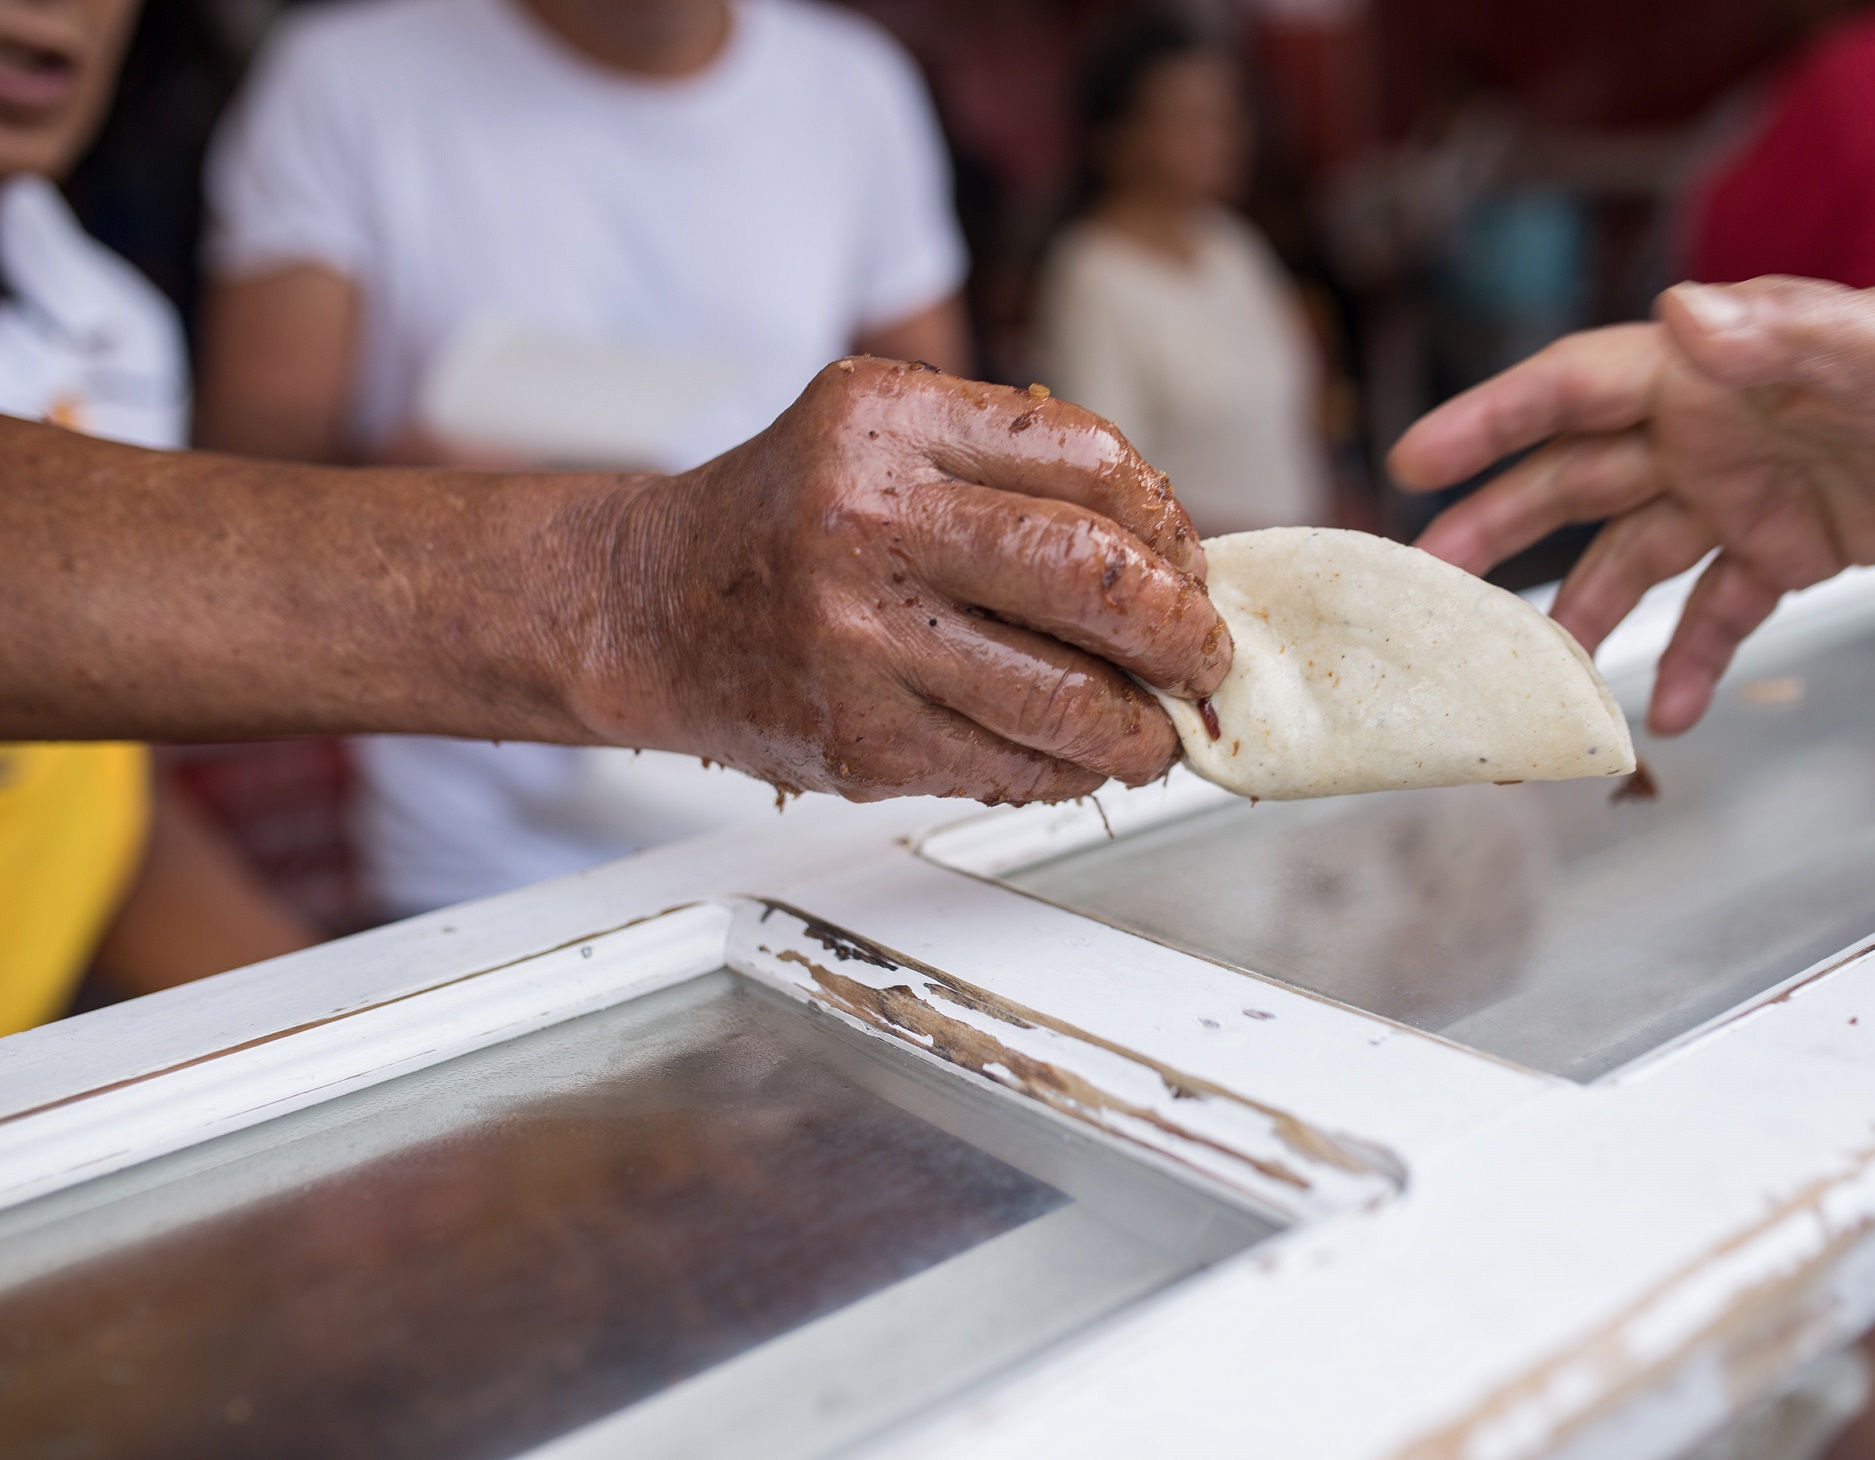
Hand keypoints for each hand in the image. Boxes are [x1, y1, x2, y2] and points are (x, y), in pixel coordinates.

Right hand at [573, 358, 1231, 802]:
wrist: (647, 604)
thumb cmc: (789, 517)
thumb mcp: (882, 436)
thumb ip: (1009, 472)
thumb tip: (1174, 567)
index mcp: (889, 420)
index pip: (1092, 462)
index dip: (1171, 525)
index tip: (1191, 569)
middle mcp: (868, 519)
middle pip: (1095, 578)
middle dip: (1183, 634)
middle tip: (1204, 662)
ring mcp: (856, 636)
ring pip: (1063, 697)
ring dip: (1139, 729)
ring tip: (1154, 734)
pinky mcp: (854, 737)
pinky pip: (1005, 766)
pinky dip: (1065, 772)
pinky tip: (1074, 761)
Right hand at [1388, 278, 1874, 732]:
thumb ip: (1783, 341)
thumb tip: (1675, 317)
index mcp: (1716, 367)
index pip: (1577, 388)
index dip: (1490, 421)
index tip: (1414, 461)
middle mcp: (1712, 428)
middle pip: (1577, 479)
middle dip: (1499, 527)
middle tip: (1429, 581)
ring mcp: (1747, 491)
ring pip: (1632, 555)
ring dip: (1580, 611)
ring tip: (1534, 675)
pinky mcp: (1794, 549)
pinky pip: (1722, 610)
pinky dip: (1694, 660)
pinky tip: (1668, 718)